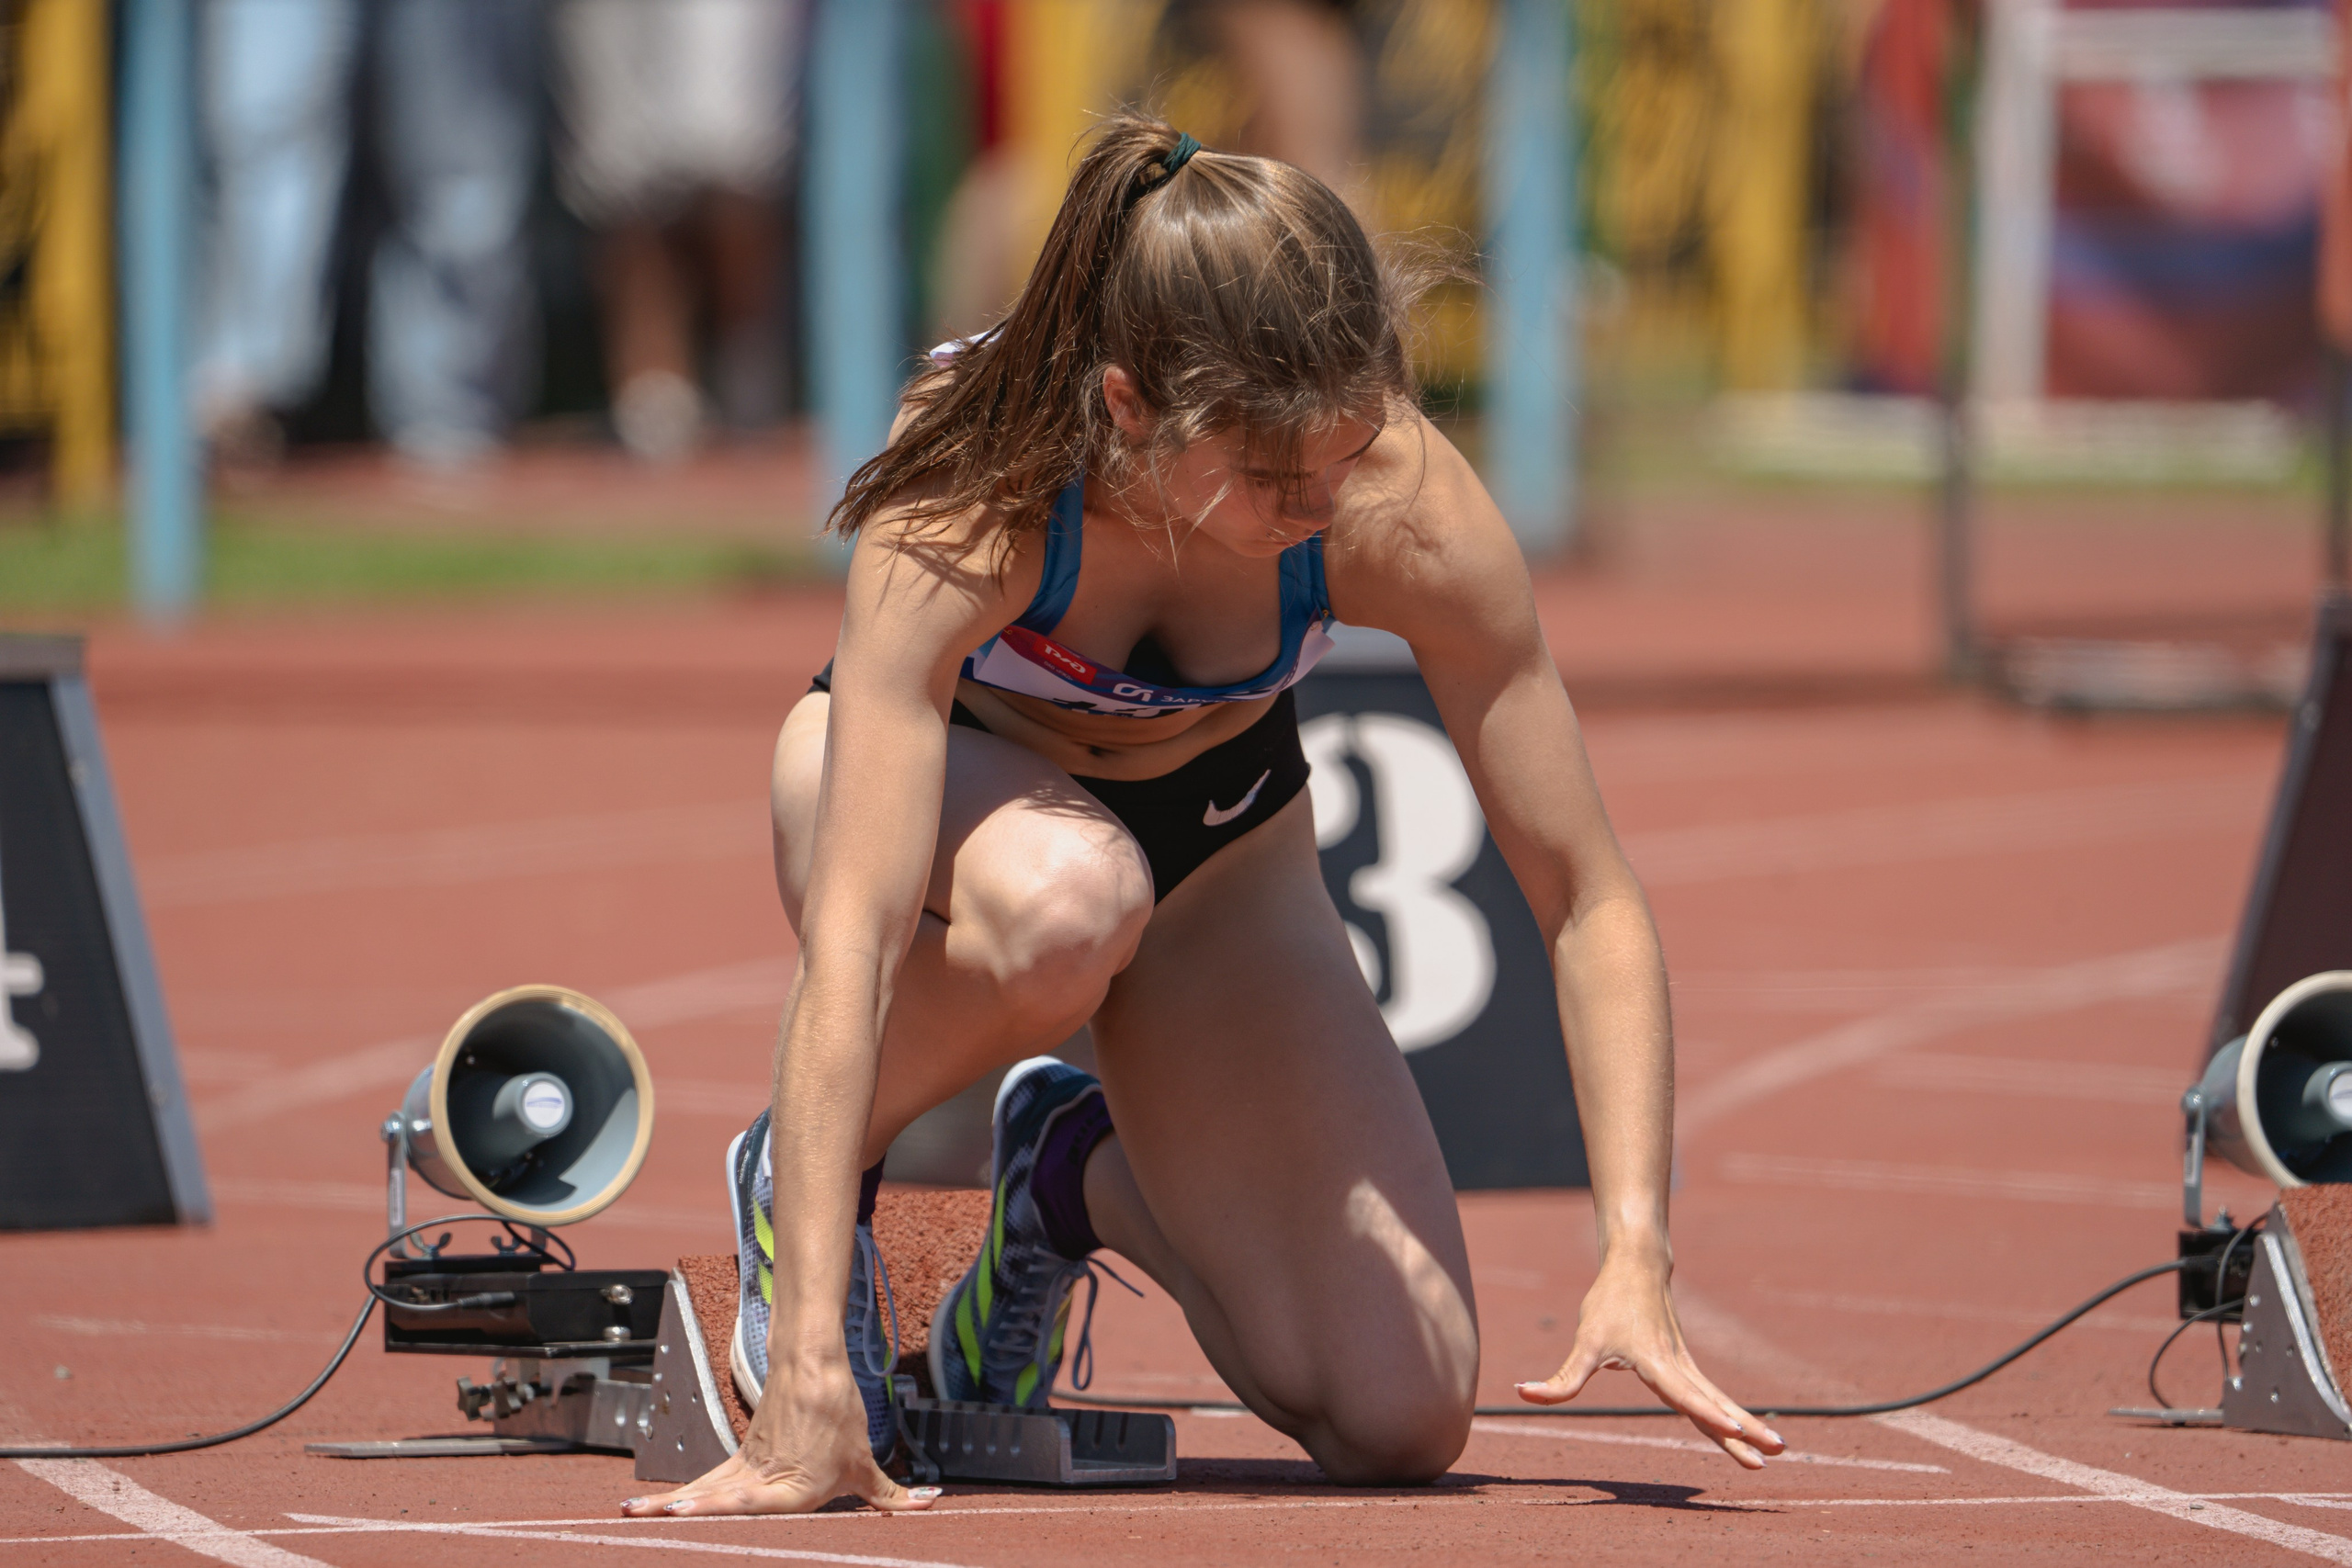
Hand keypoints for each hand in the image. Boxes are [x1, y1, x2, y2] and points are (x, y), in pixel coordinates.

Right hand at [620, 1353, 937, 1515]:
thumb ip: (892, 1495)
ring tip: (632, 1517)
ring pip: (704, 1491)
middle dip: (684, 1515)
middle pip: (718, 1501)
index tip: (687, 1511)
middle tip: (649, 1521)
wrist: (814, 1366)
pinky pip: (706, 1483)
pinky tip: (652, 1510)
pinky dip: (680, 1498)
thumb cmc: (839, 1415)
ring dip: (671, 1506)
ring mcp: (746, 1468)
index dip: (722, 1508)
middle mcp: (764, 1481)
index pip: (751, 1503)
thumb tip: (929, 1504)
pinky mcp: (738, 1459)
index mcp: (795, 1491)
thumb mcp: (866, 1464)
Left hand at [1515, 1253, 1784, 1469]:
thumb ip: (1561, 1377)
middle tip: (1776, 1453)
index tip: (1735, 1432)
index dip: (1708, 1415)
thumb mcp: (1584, 1342)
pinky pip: (1712, 1397)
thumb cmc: (1609, 1303)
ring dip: (1747, 1426)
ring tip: (1777, 1451)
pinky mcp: (1687, 1366)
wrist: (1636, 1264)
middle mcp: (1679, 1367)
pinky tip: (1743, 1433)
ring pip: (1720, 1402)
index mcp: (1658, 1363)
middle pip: (1716, 1405)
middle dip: (1745, 1431)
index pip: (1686, 1396)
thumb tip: (1523, 1393)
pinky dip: (1730, 1416)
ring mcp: (1687, 1367)